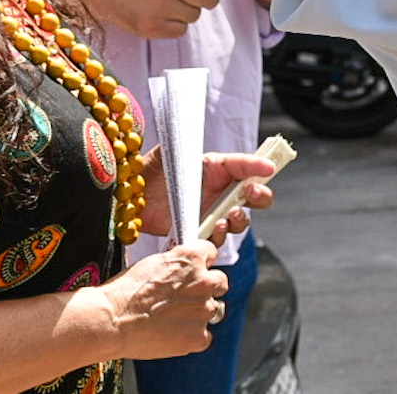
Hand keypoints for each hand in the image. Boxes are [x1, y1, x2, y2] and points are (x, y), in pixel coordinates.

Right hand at [106, 241, 228, 358]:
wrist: (112, 320)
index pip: (211, 253)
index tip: (196, 271)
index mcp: (192, 258)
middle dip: (206, 288)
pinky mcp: (198, 336)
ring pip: (212, 310)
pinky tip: (173, 334)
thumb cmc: (125, 292)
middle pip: (219, 282)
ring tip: (172, 319)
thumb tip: (184, 271)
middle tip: (186, 298)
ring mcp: (203, 310)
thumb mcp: (153, 263)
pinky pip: (204, 336)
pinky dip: (192, 337)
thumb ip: (177, 264)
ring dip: (198, 313)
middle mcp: (203, 282)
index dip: (202, 263)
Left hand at [137, 148, 279, 241]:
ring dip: (240, 219)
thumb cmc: (154, 169)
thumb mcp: (184, 156)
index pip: (248, 167)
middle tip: (251, 195)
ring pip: (238, 221)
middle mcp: (217, 192)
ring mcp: (208, 214)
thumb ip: (216, 158)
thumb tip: (247, 159)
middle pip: (252, 198)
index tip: (269, 170)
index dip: (261, 169)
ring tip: (229, 216)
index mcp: (217, 168)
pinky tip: (214, 229)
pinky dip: (220, 236)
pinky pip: (216, 240)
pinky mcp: (196, 233)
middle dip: (259, 197)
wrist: (127, 196)